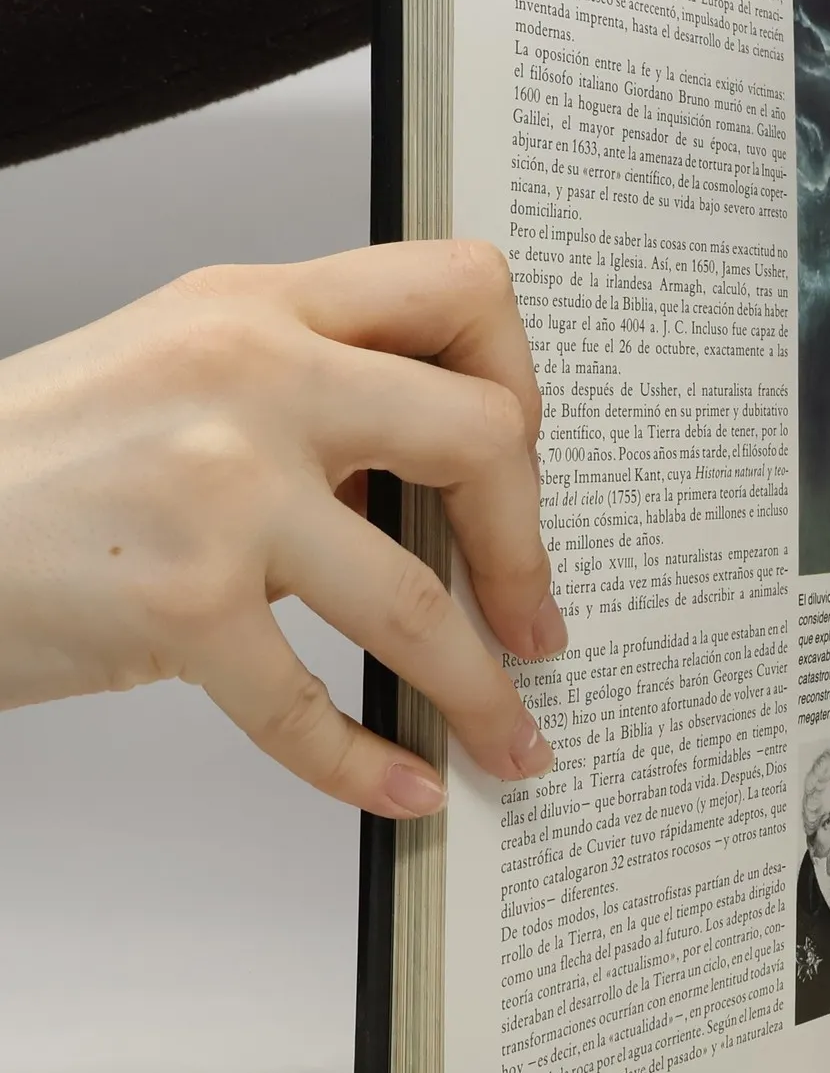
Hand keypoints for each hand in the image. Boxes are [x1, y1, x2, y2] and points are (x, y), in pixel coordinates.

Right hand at [0, 242, 563, 818]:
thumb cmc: (37, 458)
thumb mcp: (182, 367)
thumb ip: (315, 389)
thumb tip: (443, 479)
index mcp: (262, 305)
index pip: (461, 290)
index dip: (520, 380)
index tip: (521, 463)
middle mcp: (252, 375)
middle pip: (482, 431)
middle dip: (530, 543)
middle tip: (536, 614)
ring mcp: (218, 489)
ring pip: (419, 598)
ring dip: (484, 688)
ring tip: (512, 735)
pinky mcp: (178, 603)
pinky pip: (307, 705)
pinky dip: (365, 762)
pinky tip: (401, 782)